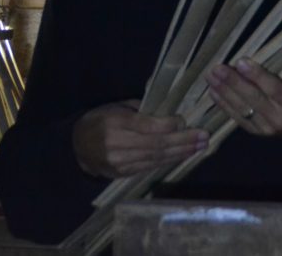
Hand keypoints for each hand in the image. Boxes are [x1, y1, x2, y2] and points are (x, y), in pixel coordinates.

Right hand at [72, 99, 207, 178]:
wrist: (77, 147)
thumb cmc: (100, 119)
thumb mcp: (116, 107)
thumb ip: (140, 108)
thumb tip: (169, 110)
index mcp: (114, 122)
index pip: (147, 126)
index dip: (169, 126)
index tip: (185, 121)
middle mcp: (116, 144)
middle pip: (156, 144)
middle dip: (183, 141)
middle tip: (203, 137)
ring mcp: (119, 162)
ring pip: (156, 158)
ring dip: (181, 153)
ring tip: (199, 147)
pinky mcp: (123, 173)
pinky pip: (150, 166)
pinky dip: (168, 160)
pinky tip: (182, 155)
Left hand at [205, 58, 281, 143]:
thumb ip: (278, 72)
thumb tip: (253, 55)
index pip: (273, 88)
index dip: (256, 75)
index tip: (240, 61)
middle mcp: (278, 118)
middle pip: (253, 98)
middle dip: (233, 82)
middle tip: (217, 68)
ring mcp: (265, 128)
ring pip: (241, 109)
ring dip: (223, 92)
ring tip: (210, 77)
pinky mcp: (255, 133)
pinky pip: (236, 118)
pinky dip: (223, 104)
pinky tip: (213, 92)